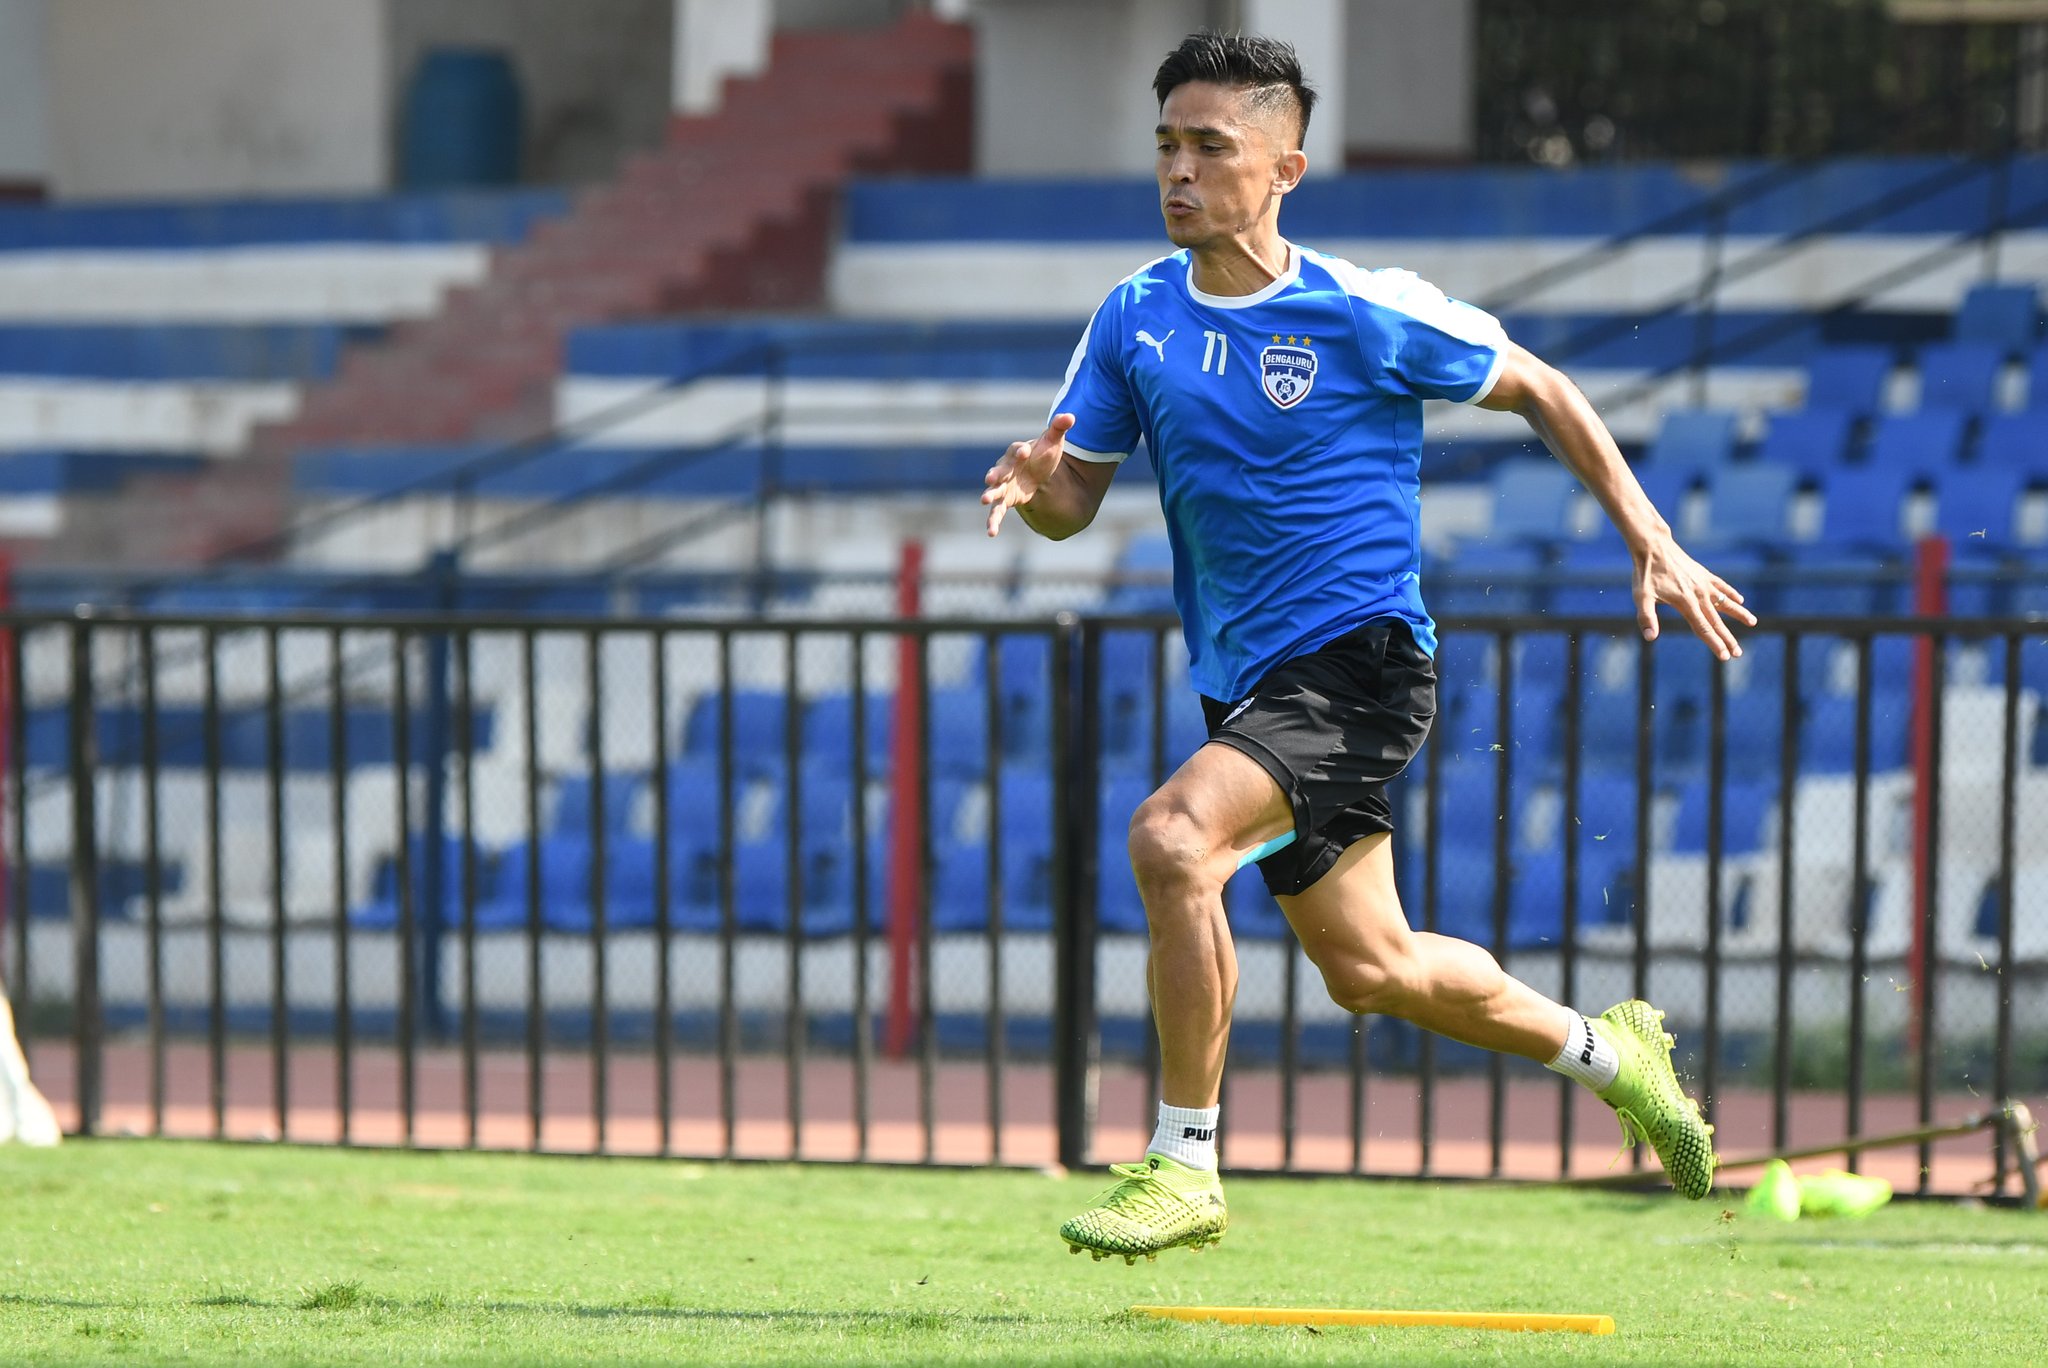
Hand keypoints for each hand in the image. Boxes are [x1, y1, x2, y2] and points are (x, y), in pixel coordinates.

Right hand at [981, 413, 1074, 536]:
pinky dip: (993, 521)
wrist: (1039, 471)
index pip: (1016, 450)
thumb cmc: (1044, 454)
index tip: (1025, 452)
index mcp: (1017, 452)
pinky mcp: (1005, 500)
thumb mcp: (1053, 442)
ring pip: (993, 491)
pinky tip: (991, 533)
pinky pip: (997, 511)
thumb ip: (1058, 428)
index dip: (1019, 451)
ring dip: (989, 495)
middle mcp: (1006, 468)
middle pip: (999, 470)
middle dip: (995, 474)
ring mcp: (1004, 486)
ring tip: (985, 501)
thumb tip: (1070, 416)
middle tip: (991, 478)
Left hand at [1633, 535, 1757, 660]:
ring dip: (1739, 614)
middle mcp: (1699, 594)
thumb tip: (1650, 637)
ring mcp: (1703, 583)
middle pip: (1716, 621)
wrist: (1653, 546)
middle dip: (1728, 639)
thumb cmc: (1645, 573)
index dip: (1714, 644)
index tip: (1725, 657)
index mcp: (1685, 602)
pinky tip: (1740, 600)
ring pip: (1725, 602)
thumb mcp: (1641, 596)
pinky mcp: (1704, 574)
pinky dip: (1731, 593)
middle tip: (1738, 653)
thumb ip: (1646, 617)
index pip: (1703, 628)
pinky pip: (1722, 586)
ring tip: (1753, 623)